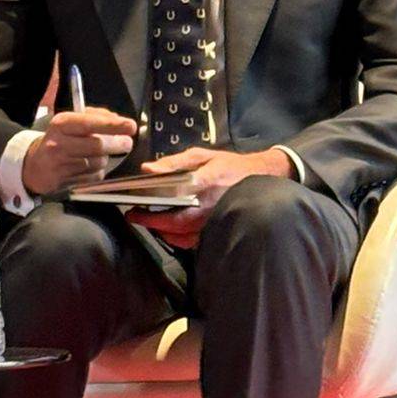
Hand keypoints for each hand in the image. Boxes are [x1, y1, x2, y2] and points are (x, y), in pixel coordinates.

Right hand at [20, 109, 136, 196]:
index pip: (89, 123)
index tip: (130, 125)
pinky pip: (94, 176)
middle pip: (97, 145)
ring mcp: (62, 164)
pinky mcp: (66, 181)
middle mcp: (60, 143)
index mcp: (61, 124)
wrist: (33, 165)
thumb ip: (95, 116)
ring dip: (105, 158)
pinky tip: (91, 166)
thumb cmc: (59, 139)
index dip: (112, 125)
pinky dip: (98, 171)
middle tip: (127, 143)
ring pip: (98, 162)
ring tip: (101, 154)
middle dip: (116, 144)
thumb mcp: (71, 121)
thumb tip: (117, 119)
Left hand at [133, 147, 290, 247]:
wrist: (262, 178)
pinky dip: (177, 238)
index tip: (134, 208)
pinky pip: (193, 241)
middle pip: (176, 223)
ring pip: (183, 235)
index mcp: (207, 182)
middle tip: (134, 217)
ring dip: (163, 231)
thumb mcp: (202, 156)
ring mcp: (216, 222)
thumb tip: (148, 169)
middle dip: (152, 222)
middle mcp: (211, 206)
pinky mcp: (219, 231)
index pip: (175, 197)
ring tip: (148, 221)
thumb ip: (174, 163)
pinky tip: (168, 230)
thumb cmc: (229, 166)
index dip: (153, 208)